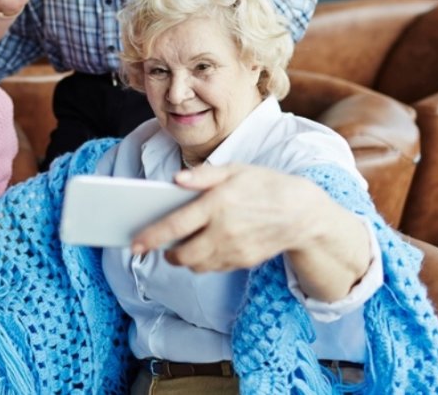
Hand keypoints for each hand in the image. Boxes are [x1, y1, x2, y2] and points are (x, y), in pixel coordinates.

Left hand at [131, 163, 312, 271]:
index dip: (151, 237)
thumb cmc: (265, 185)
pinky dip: (205, 262)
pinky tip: (207, 247)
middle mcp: (224, 231)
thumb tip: (175, 180)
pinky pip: (214, 268)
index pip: (176, 226)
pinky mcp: (243, 261)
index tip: (135, 244)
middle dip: (167, 254)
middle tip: (163, 247)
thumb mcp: (235, 170)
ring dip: (185, 260)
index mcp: (217, 204)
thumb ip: (203, 176)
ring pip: (197, 266)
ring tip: (185, 245)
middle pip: (183, 255)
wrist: (302, 213)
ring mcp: (235, 250)